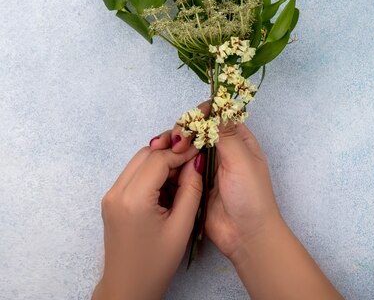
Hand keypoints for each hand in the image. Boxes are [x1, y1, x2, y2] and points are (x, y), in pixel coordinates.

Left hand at [93, 130, 202, 299]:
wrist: (127, 287)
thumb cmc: (156, 263)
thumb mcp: (182, 226)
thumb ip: (191, 189)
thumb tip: (196, 161)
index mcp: (133, 199)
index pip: (159, 158)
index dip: (182, 152)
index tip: (200, 151)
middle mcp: (116, 192)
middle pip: (146, 154)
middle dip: (170, 154)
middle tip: (192, 164)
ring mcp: (110, 196)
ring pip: (138, 161)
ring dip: (160, 163)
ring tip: (181, 179)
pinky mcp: (111, 200)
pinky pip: (133, 174)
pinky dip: (151, 174)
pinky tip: (167, 189)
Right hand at [170, 115, 341, 298]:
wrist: (245, 234)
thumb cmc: (251, 196)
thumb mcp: (242, 160)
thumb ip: (225, 134)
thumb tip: (213, 109)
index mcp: (239, 139)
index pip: (217, 115)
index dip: (201, 114)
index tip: (190, 122)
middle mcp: (223, 149)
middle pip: (197, 128)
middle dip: (182, 128)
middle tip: (174, 141)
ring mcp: (207, 166)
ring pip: (185, 145)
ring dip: (171, 143)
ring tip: (159, 149)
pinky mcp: (194, 182)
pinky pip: (178, 165)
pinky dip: (167, 160)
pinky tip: (159, 161)